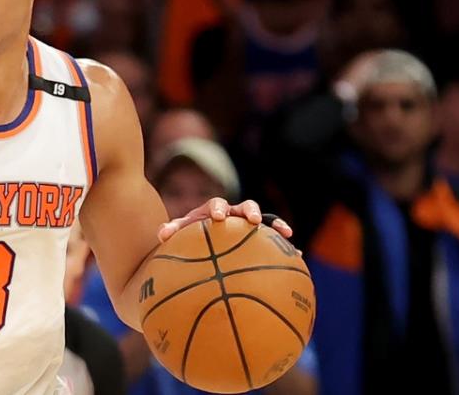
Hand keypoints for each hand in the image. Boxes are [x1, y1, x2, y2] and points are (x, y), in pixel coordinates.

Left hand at [157, 197, 292, 242]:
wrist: (199, 243)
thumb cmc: (188, 239)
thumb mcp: (179, 236)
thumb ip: (172, 231)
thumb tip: (160, 233)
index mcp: (212, 212)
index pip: (215, 204)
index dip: (218, 209)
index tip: (218, 217)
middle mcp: (232, 215)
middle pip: (243, 207)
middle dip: (248, 211)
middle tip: (251, 219)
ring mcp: (246, 225)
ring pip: (263, 219)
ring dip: (272, 223)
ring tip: (284, 232)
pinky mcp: (258, 236)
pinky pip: (274, 238)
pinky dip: (285, 244)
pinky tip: (298, 253)